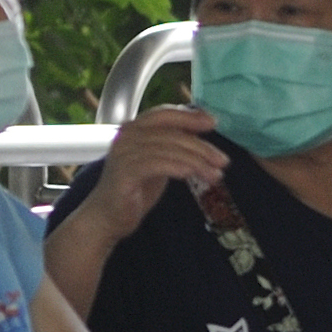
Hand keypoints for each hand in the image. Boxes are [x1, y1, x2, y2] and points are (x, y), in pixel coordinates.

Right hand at [72, 104, 230, 244]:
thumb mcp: (159, 161)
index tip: (213, 123)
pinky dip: (178, 167)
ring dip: (196, 161)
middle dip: (201, 146)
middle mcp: (126, 137)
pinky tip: (194, 174)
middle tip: (223, 160)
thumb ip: (173, 145)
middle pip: (171, 133)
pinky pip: (157, 164)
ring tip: (216, 175)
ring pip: (168, 149)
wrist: (107, 218)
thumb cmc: (135, 189)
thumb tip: (201, 131)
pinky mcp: (124, 173)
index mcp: (134, 129)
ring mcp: (123, 154)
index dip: (189, 116)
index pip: (164, 114)